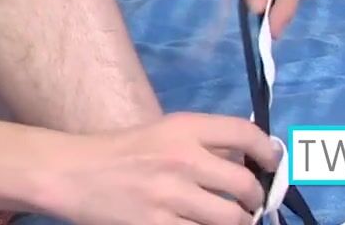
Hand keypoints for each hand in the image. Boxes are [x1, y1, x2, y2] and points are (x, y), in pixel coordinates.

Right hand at [45, 112, 279, 224]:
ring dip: (237, 222)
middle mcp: (181, 159)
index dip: (268, 152)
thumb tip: (250, 158)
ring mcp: (170, 197)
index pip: (244, 134)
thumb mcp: (162, 133)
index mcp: (182, 129)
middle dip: (255, 199)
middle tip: (249, 204)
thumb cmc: (120, 152)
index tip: (272, 165)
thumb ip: (203, 144)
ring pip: (232, 219)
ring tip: (227, 219)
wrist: (72, 174)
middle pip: (245, 184)